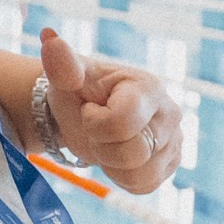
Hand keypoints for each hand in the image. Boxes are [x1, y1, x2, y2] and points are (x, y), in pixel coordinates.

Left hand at [41, 29, 182, 194]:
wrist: (87, 114)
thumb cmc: (78, 92)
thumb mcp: (67, 78)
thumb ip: (62, 64)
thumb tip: (49, 37)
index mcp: (148, 87)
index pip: (122, 123)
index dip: (96, 124)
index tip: (90, 110)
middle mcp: (170, 113)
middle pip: (132, 153)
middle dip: (102, 146)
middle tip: (95, 129)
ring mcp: (175, 140)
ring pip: (140, 174)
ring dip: (112, 165)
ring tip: (107, 142)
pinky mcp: (170, 164)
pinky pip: (145, 186)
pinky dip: (123, 178)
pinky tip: (117, 157)